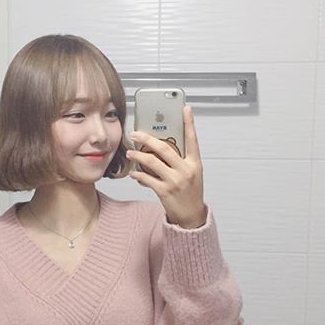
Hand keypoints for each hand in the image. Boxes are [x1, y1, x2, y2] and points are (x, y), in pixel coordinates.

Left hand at [126, 105, 205, 228]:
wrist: (191, 216)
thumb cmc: (190, 192)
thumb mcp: (191, 173)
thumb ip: (179, 160)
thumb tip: (160, 146)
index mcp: (194, 163)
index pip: (192, 139)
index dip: (189, 123)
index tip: (185, 109)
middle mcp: (186, 170)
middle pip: (165, 148)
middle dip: (147, 138)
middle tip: (135, 134)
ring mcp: (175, 181)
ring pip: (152, 162)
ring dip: (138, 156)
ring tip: (130, 152)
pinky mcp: (165, 191)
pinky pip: (147, 179)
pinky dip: (138, 174)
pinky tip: (133, 173)